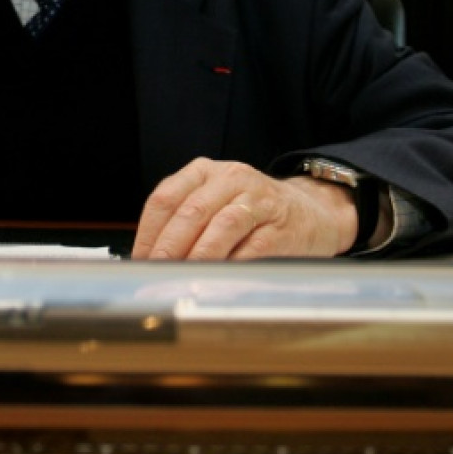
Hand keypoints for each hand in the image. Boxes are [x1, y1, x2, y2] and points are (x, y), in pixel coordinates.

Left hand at [131, 158, 357, 259]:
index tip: (140, 260)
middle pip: (190, 212)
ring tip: (182, 279)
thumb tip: (149, 261)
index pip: (166, 197)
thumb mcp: (214, 201)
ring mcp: (259, 201)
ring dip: (198, 257)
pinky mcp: (282, 228)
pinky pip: (251, 249)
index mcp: (204, 171)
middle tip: (157, 274)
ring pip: (220, 227)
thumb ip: (183, 222)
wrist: (312, 212)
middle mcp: (231, 179)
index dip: (148, 232)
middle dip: (169, 248)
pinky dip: (231, 267)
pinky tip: (216, 281)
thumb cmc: (252, 211)